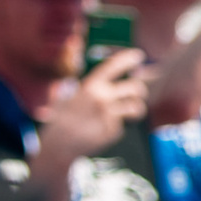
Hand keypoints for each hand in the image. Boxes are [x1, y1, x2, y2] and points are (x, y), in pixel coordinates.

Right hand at [37, 49, 145, 168]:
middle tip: (138, 92)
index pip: (112, 66)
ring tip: (132, 112)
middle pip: (135, 87)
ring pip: (136, 107)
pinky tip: (103, 130)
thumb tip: (89, 77)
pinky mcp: (113, 131)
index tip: (138, 56)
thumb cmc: (62, 119)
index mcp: (90, 86)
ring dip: (137, 109)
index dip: (127, 59)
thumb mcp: (68, 96)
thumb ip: (82, 87)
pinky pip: (122, 125)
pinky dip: (116, 127)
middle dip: (140, 90)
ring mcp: (109, 115)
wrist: (60, 144)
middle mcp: (102, 97)